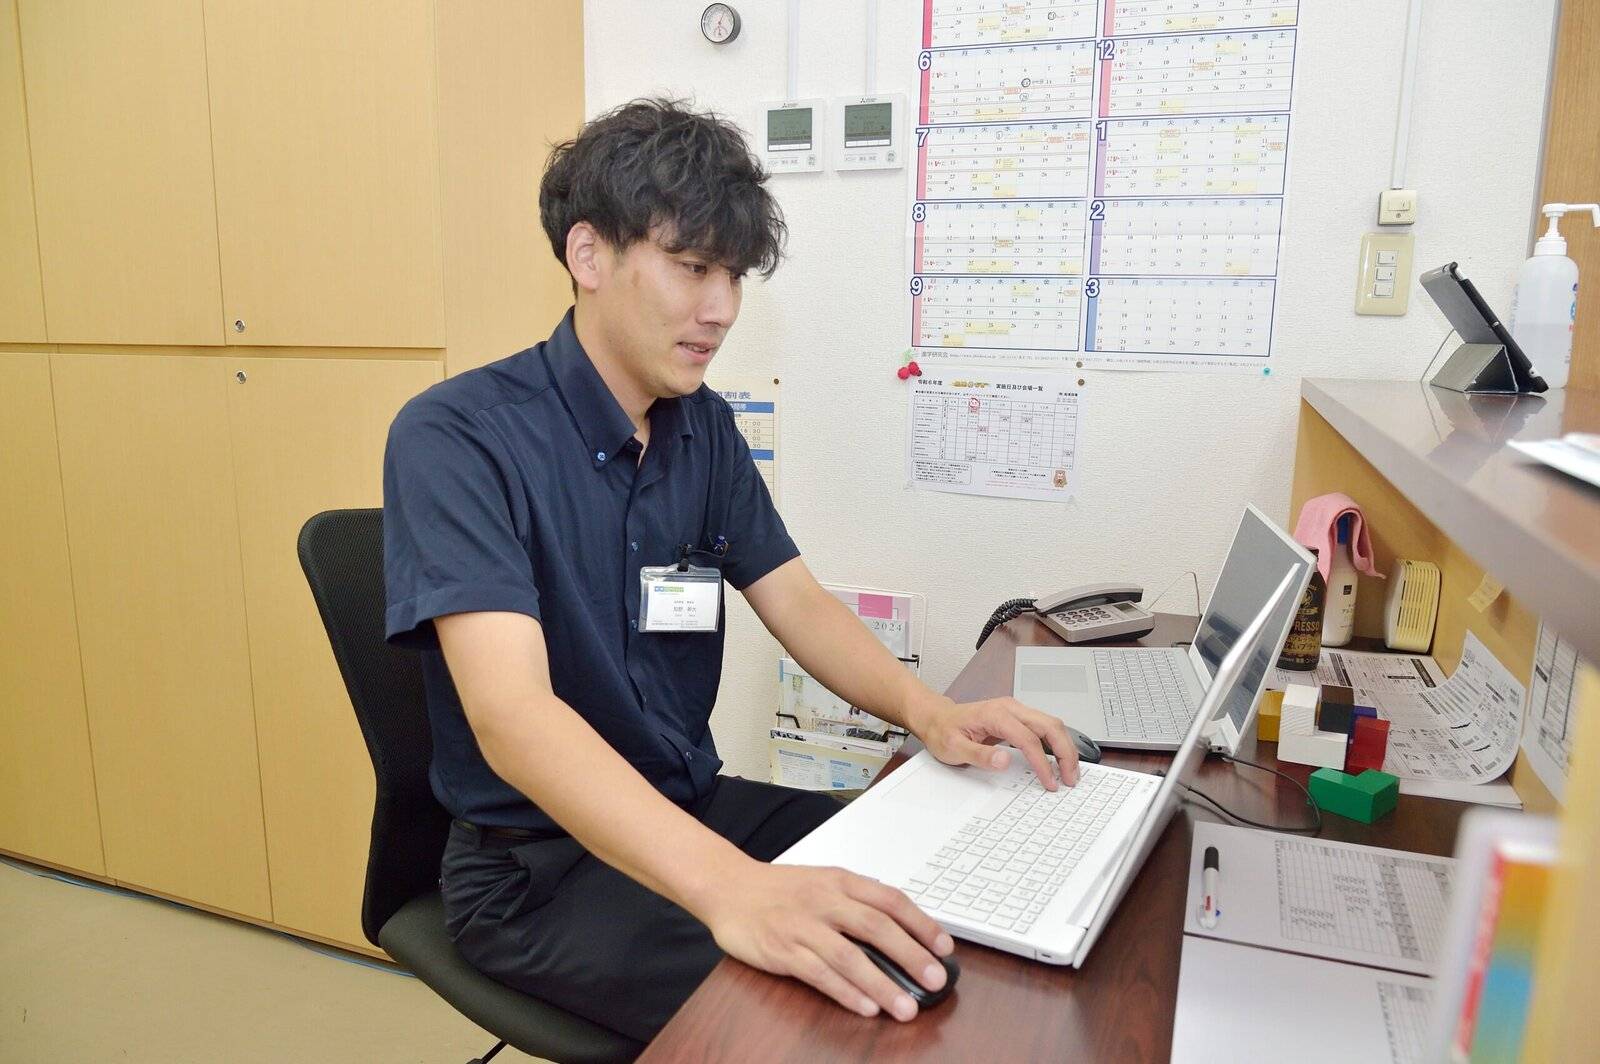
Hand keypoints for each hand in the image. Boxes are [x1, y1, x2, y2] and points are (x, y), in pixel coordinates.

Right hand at [699, 860, 953, 1020]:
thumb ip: (857, 901)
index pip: (890, 899)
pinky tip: (866, 1006)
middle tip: (935, 980)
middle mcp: (824, 900)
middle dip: (910, 956)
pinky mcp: (781, 950)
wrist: (728, 887)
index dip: (921, 923)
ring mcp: (802, 926)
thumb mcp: (823, 881)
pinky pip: (818, 974)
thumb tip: (901, 928)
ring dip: (882, 984)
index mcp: (840, 881)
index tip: (945, 947)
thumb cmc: (781, 889)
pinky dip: (845, 991)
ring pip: (849, 956)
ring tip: (906, 1008)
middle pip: (876, 927)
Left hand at [911, 694, 1081, 788]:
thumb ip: (979, 755)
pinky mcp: (1018, 717)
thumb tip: (1004, 761)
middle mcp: (1010, 708)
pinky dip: (1056, 743)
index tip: (1049, 781)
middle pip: (1050, 725)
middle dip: (1066, 752)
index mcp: (995, 715)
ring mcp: (1015, 710)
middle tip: (1071, 777)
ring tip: (1070, 771)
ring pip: (1052, 724)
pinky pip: (1044, 728)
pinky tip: (1060, 759)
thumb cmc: (943, 731)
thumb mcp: (953, 748)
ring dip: (1065, 747)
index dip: (1042, 763)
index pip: (1029, 739)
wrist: (936, 718)